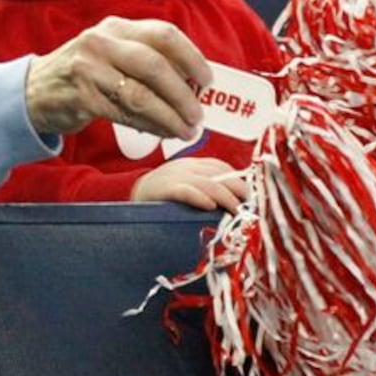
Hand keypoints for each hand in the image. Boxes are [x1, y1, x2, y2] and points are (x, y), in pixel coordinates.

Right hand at [25, 17, 209, 138]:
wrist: (34, 91)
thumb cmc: (85, 73)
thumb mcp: (112, 53)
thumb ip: (148, 60)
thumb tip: (194, 85)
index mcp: (117, 26)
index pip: (164, 34)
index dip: (192, 57)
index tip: (208, 80)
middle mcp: (102, 42)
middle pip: (155, 65)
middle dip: (183, 94)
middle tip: (199, 115)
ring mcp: (89, 69)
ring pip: (141, 94)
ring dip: (169, 116)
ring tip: (186, 130)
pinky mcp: (82, 97)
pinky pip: (125, 114)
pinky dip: (149, 126)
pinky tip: (162, 133)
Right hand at [130, 157, 248, 212]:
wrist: (125, 200)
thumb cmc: (159, 201)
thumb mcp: (183, 190)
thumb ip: (203, 191)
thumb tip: (233, 204)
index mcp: (190, 165)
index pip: (220, 166)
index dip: (238, 180)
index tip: (250, 196)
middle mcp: (184, 166)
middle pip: (220, 173)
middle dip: (238, 188)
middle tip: (250, 205)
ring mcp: (173, 176)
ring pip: (208, 182)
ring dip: (227, 197)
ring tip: (237, 211)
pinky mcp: (162, 190)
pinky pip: (185, 190)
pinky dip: (200, 197)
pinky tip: (211, 207)